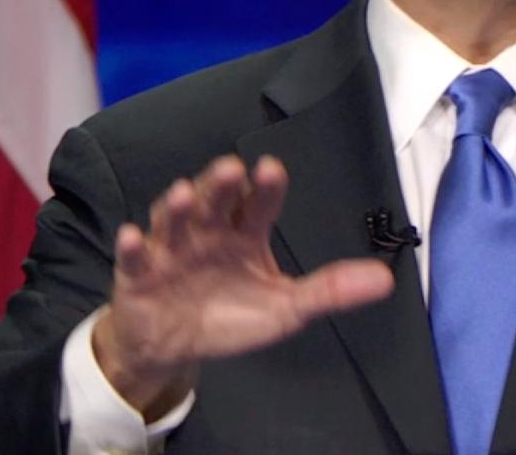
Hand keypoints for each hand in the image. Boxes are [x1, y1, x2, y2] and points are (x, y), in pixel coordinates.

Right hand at [92, 154, 394, 417]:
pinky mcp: (138, 273)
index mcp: (244, 233)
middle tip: (230, 170)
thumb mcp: (285, 308)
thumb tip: (386, 280)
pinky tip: (131, 238)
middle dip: (219, 185)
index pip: (257, 204)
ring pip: (172, 220)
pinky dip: (130, 248)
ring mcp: (170, 249)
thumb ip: (329, 291)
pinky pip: (132, 258)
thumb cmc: (230, 314)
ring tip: (182, 195)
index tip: (272, 170)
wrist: (172, 344)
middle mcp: (207, 231)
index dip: (264, 187)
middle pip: (213, 201)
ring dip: (176, 207)